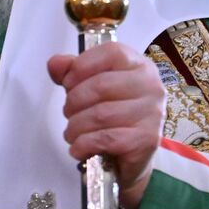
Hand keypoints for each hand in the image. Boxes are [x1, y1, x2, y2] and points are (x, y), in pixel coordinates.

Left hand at [47, 43, 165, 208]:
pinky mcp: (146, 141)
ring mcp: (152, 114)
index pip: (111, 53)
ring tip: (72, 132)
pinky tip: (79, 148)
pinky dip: (84, 144)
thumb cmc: (112, 115)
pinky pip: (105, 139)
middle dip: (74, 101)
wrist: (131, 155)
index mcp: (139, 65)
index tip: (68, 82)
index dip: (82, 66)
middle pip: (101, 85)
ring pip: (100, 115)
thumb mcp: (91, 85)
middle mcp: (151, 86)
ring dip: (76, 126)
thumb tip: (56, 64)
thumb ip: (72, 71)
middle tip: (68, 112)